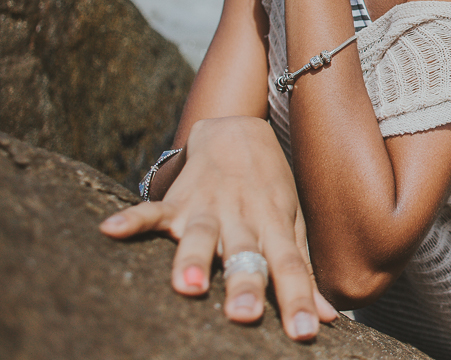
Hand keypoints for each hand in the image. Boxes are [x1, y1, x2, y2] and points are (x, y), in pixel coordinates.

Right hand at [99, 116, 338, 339]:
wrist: (239, 132)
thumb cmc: (268, 191)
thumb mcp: (290, 225)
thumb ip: (301, 270)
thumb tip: (325, 319)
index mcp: (274, 227)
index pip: (290, 267)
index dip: (298, 299)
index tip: (304, 332)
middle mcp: (242, 217)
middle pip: (245, 254)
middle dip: (244, 284)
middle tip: (244, 316)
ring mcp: (208, 207)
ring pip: (201, 234)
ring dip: (193, 259)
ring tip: (187, 286)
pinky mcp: (177, 198)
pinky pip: (152, 209)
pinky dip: (132, 219)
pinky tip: (111, 229)